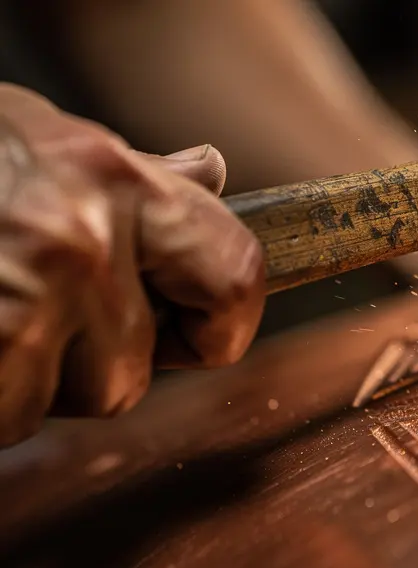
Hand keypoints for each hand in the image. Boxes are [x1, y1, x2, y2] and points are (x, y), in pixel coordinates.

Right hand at [0, 84, 264, 446]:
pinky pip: (11, 416)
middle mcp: (83, 239)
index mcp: (117, 180)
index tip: (199, 333)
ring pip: (73, 400)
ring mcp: (29, 297)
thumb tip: (211, 177)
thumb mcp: (48, 142)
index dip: (224, 321)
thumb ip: (136, 176)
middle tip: (34, 305)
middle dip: (90, 359)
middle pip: (136, 368)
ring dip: (31, 377)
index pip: (236, 275)